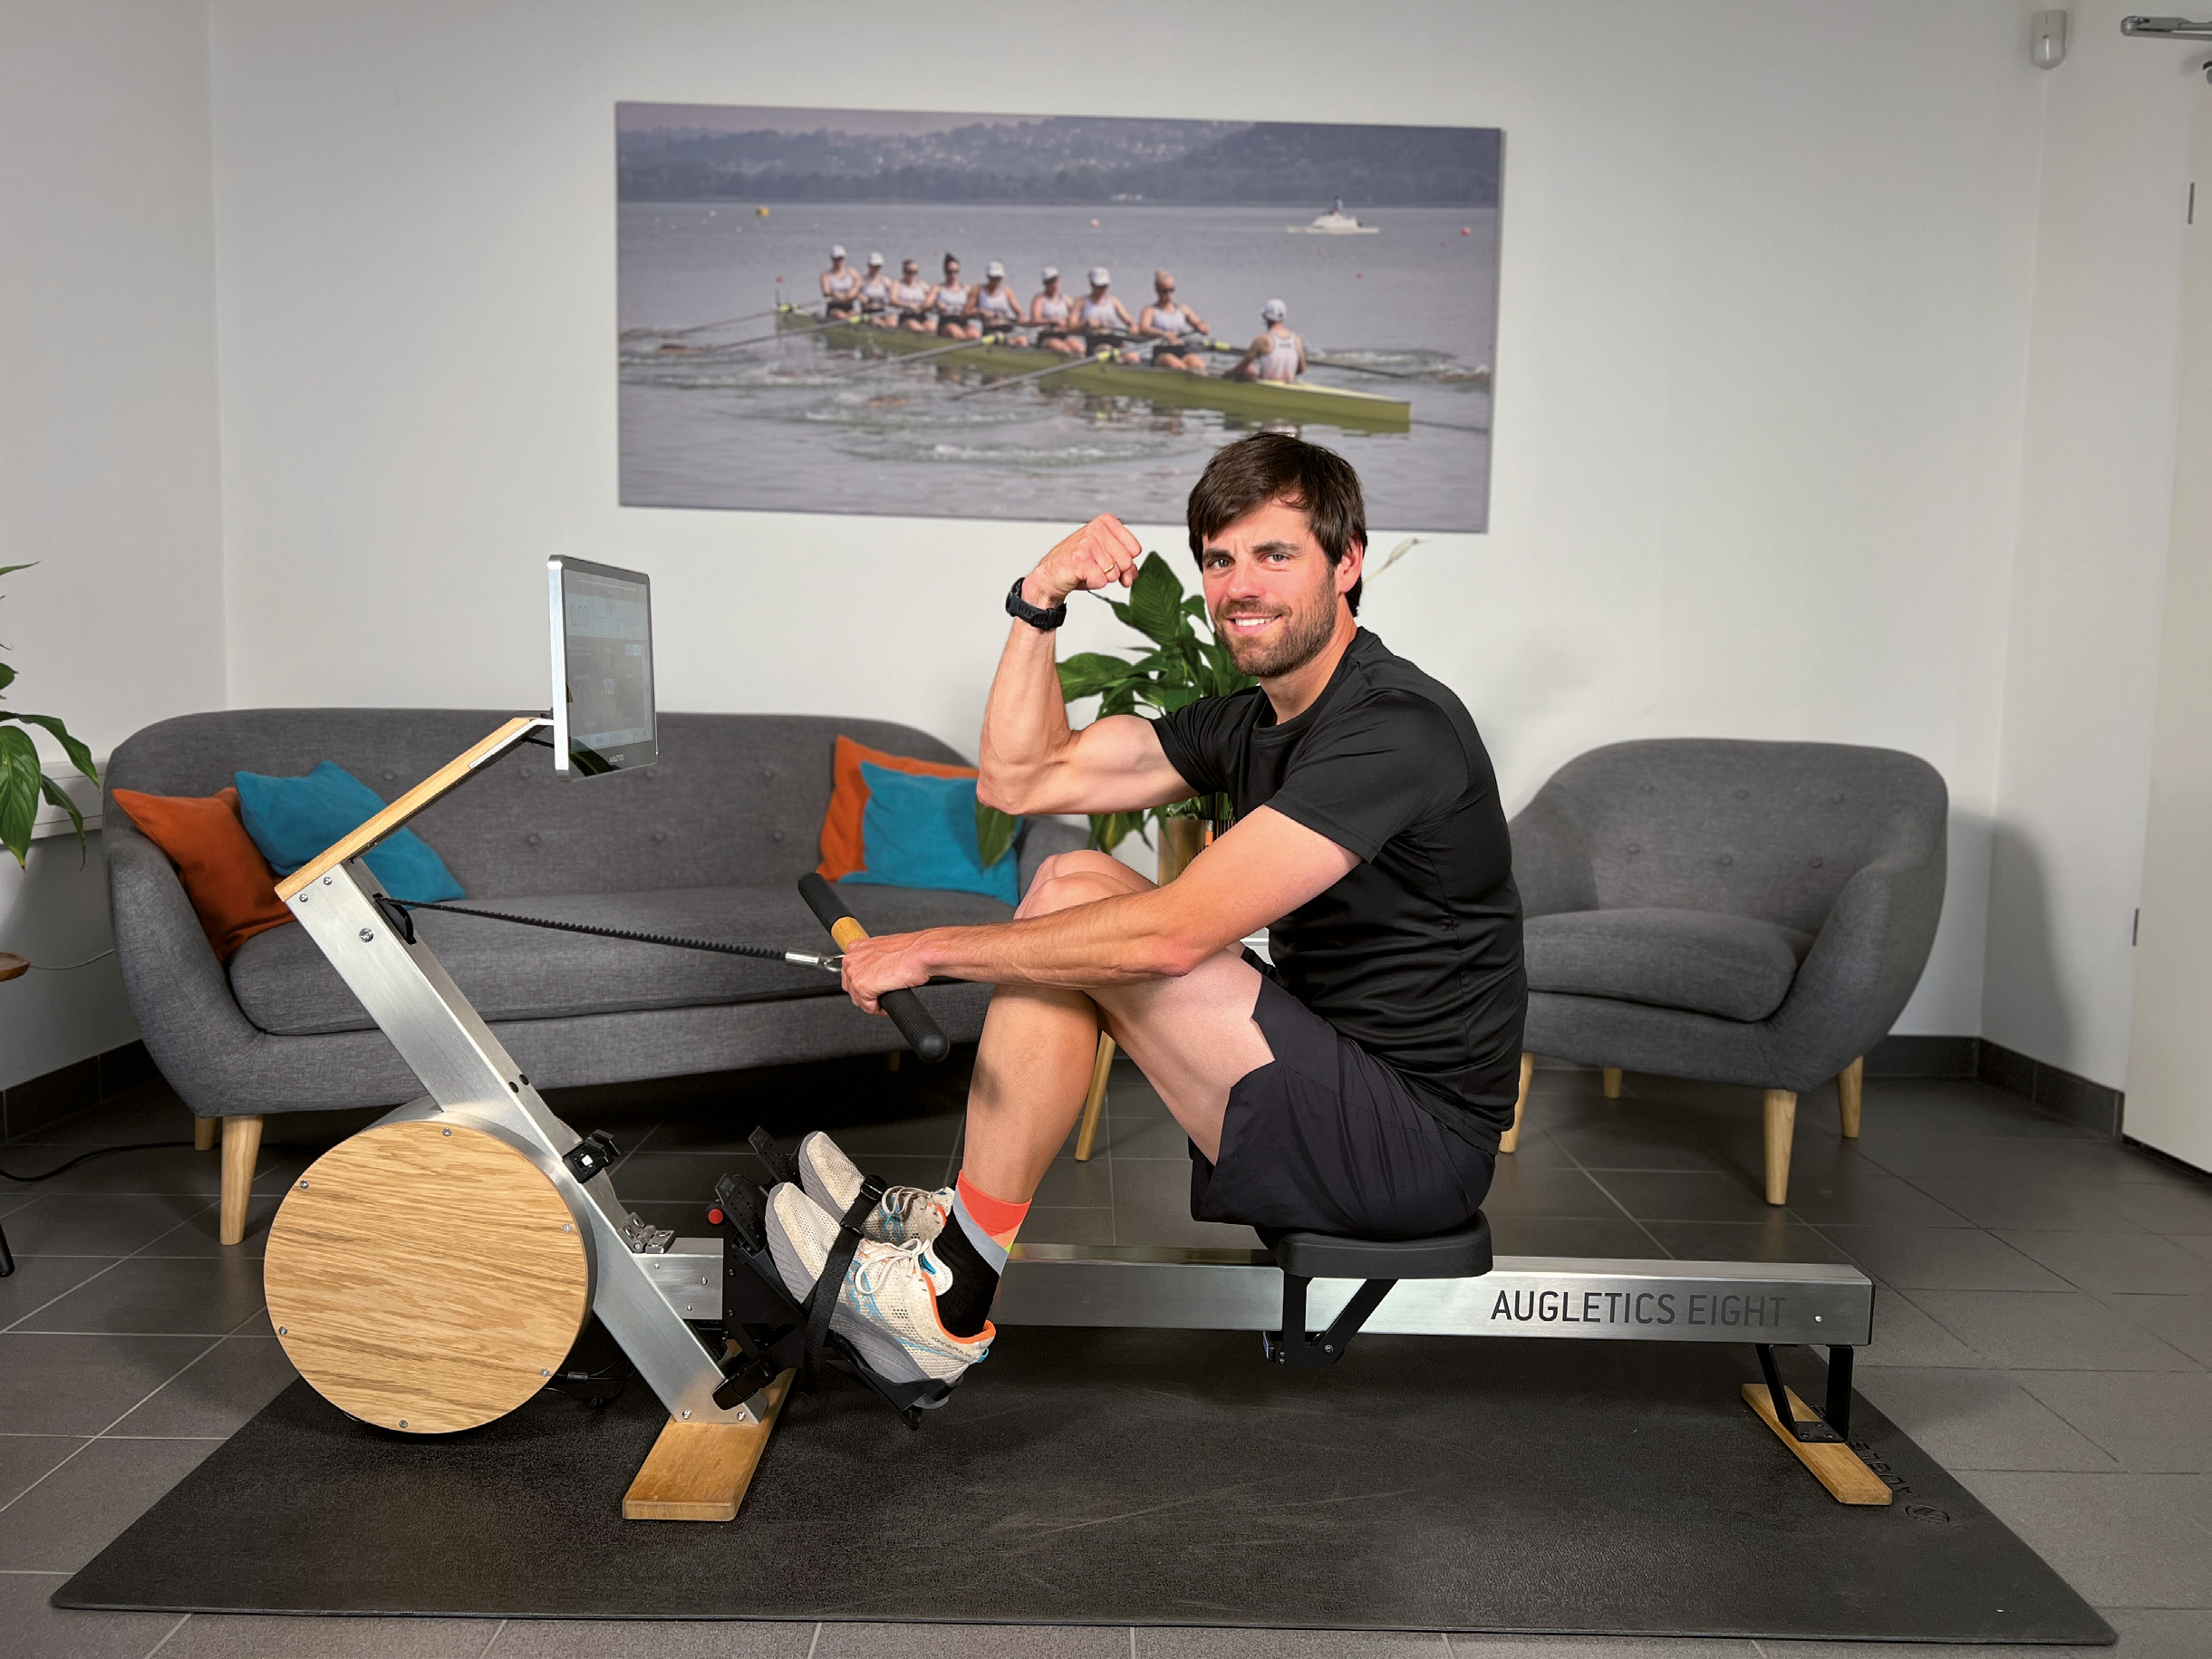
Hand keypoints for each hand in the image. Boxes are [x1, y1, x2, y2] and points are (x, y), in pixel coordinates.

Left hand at [840, 930, 931, 1015]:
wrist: (921, 953)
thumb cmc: (910, 951)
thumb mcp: (886, 950)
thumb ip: (874, 959)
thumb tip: (874, 972)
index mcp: (856, 948)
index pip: (850, 974)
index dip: (863, 985)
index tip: (873, 989)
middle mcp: (852, 958)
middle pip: (852, 988)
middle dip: (866, 996)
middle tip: (881, 998)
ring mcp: (855, 973)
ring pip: (858, 999)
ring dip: (872, 1004)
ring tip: (885, 1002)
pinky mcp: (862, 986)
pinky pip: (867, 1006)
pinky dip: (878, 1010)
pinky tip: (887, 1006)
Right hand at [1024, 514, 1140, 607]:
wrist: (1050, 575)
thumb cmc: (1078, 564)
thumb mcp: (1106, 558)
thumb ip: (1125, 563)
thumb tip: (1132, 575)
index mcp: (1105, 523)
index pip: (1135, 549)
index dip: (1126, 563)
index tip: (1111, 562)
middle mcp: (1096, 529)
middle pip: (1127, 562)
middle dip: (1114, 572)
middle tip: (1097, 569)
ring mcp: (1087, 544)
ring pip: (1114, 573)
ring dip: (1101, 578)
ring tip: (1087, 570)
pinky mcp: (1079, 560)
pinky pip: (1101, 581)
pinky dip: (1093, 584)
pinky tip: (1082, 576)